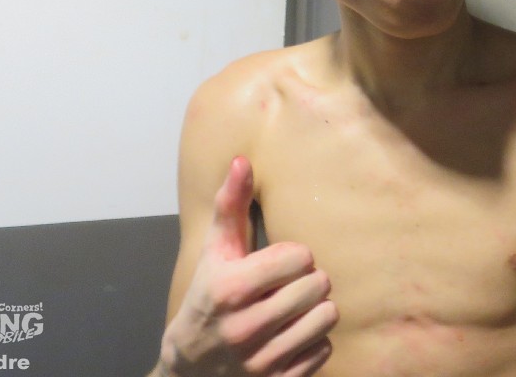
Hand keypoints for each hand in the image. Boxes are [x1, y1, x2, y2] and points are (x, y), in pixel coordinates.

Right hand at [160, 157, 338, 375]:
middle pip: (318, 285)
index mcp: (230, 289)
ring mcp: (262, 360)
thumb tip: (242, 160)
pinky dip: (315, 340)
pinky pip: (324, 350)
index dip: (294, 255)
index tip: (279, 262)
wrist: (189, 368)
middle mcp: (245, 328)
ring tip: (295, 307)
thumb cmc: (207, 297)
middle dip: (308, 280)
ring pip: (326, 317)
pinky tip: (293, 334)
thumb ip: (229, 205)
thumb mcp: (214, 251)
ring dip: (316, 308)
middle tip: (290, 284)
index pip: (300, 257)